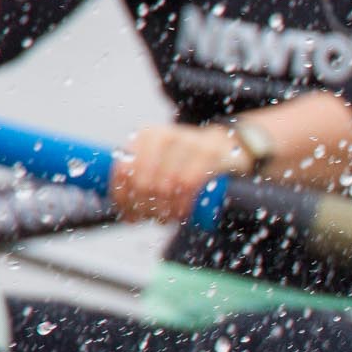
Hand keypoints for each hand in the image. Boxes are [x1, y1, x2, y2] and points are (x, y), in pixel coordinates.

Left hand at [111, 123, 250, 224]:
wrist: (229, 147)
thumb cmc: (187, 163)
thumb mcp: (160, 164)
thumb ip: (138, 181)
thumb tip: (126, 213)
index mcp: (146, 135)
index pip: (123, 171)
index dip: (123, 199)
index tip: (131, 215)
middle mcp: (164, 135)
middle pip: (142, 182)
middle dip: (145, 206)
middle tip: (153, 217)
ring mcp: (188, 141)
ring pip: (164, 186)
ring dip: (164, 209)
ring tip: (168, 217)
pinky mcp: (210, 152)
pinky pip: (188, 185)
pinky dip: (182, 204)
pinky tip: (183, 212)